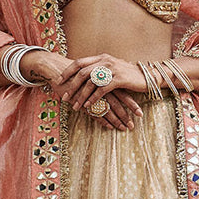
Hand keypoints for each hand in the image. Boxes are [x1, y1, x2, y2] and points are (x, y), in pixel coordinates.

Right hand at [22, 50, 144, 130]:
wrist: (58, 70)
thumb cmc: (76, 74)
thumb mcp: (92, 76)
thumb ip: (102, 82)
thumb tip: (115, 90)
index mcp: (105, 79)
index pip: (122, 93)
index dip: (131, 103)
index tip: (140, 113)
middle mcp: (100, 87)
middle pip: (117, 102)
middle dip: (127, 114)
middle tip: (134, 125)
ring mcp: (91, 94)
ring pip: (107, 109)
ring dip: (117, 120)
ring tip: (124, 128)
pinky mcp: (82, 100)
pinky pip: (94, 112)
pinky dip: (103, 120)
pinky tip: (109, 127)